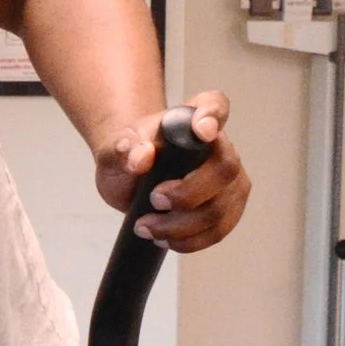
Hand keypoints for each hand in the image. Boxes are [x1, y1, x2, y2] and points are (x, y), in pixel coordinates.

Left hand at [92, 92, 249, 253]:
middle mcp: (220, 145)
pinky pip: (219, 230)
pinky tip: (165, 239)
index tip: (202, 130)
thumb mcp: (115, 147)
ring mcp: (229, 179)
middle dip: (188, 193)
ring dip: (181, 225)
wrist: (132, 173)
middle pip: (225, 169)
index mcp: (193, 117)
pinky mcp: (228, 207)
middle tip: (154, 199)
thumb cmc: (129, 152)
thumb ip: (123, 148)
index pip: (214, 105)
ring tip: (146, 227)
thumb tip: (142, 156)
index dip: (213, 116)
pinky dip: (190, 240)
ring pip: (221, 207)